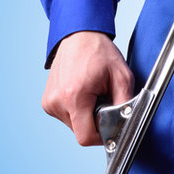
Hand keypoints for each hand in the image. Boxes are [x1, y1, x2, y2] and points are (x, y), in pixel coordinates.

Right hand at [42, 31, 133, 145]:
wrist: (79, 35)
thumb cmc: (100, 52)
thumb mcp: (122, 77)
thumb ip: (126, 105)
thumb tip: (125, 128)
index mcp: (74, 96)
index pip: (85, 137)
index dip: (102, 135)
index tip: (110, 123)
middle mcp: (57, 101)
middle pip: (80, 132)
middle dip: (95, 122)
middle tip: (102, 99)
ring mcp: (49, 102)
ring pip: (73, 126)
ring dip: (86, 116)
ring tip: (92, 93)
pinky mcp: (47, 101)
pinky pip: (66, 117)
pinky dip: (77, 110)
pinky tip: (82, 93)